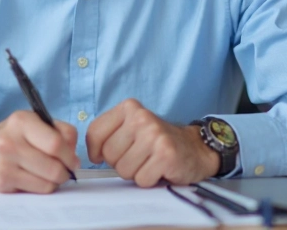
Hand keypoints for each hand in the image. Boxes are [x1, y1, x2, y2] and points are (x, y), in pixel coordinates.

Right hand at [0, 110, 79, 193]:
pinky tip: (36, 178)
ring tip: (50, 173)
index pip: (55, 143)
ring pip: (47, 183)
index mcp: (21, 121)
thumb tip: (74, 156)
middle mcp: (9, 142)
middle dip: (66, 171)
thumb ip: (61, 132)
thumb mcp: (35, 122)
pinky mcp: (1, 183)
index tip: (74, 160)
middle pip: (53, 167)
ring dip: (55, 181)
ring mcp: (3, 165)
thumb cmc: (14, 135)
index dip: (70, 155)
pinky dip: (42, 187)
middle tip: (66, 170)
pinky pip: (36, 191)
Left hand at [86, 99, 219, 186]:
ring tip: (149, 162)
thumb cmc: (157, 142)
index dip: (95, 151)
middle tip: (139, 157)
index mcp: (129, 108)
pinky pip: (141, 179)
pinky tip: (160, 169)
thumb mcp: (132, 128)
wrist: (196, 148)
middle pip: (109, 154)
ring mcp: (154, 135)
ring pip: (123, 170)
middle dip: (120, 163)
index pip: (94, 132)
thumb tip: (90, 155)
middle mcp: (141, 118)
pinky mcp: (166, 155)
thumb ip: (109, 134)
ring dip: (136, 172)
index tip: (102, 156)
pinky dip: (149, 180)